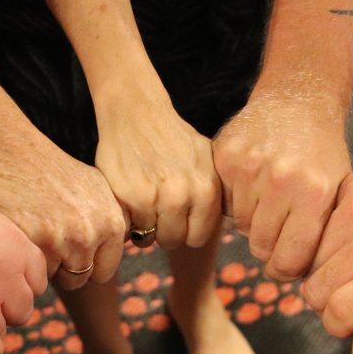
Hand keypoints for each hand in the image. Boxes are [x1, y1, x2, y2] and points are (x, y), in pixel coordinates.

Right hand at [0, 132, 127, 289]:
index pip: (103, 271)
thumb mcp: (95, 188)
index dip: (84, 264)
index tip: (70, 248)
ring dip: (44, 263)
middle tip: (48, 239)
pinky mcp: (33, 242)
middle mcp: (92, 234)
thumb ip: (109, 222)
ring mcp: (62, 240)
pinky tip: (22, 232)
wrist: (9, 150)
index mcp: (112, 223)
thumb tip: (125, 245)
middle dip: (63, 266)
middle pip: (79, 278)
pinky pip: (33, 271)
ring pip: (55, 277)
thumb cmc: (50, 170)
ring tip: (35, 231)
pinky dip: (25, 258)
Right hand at [95, 90, 220, 248]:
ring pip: (150, 238)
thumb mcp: (206, 161)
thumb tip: (225, 218)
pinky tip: (129, 200)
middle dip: (165, 232)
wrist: (137, 112)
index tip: (179, 220)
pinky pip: (128, 228)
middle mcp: (183, 196)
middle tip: (157, 213)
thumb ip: (214, 193)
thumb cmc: (173, 137)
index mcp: (207, 190)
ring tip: (143, 205)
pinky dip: (126, 220)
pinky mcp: (128, 196)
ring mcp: (154, 198)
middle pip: (175, 241)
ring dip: (144, 227)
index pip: (199, 237)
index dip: (187, 231)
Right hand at [213, 88, 350, 279]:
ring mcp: (250, 168)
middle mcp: (283, 181)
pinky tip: (252, 184)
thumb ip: (321, 237)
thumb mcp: (337, 193)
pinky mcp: (225, 158)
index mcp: (316, 194)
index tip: (288, 263)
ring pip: (241, 228)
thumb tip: (299, 282)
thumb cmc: (321, 155)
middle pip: (262, 248)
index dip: (288, 269)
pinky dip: (236, 201)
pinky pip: (224, 204)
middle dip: (271, 245)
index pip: (289, 262)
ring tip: (269, 199)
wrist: (296, 102)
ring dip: (254, 222)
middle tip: (280, 226)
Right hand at [303, 166, 352, 336]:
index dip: (337, 325)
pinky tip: (348, 246)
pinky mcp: (352, 187)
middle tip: (344, 298)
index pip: (338, 310)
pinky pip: (318, 228)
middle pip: (316, 288)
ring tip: (348, 271)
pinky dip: (326, 241)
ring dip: (324, 270)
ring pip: (311, 258)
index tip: (347, 323)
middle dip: (325, 301)